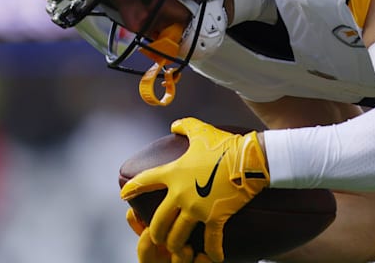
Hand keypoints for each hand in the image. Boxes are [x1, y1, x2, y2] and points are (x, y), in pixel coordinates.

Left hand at [119, 118, 269, 261]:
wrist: (250, 159)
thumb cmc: (227, 144)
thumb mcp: (203, 131)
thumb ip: (185, 126)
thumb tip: (174, 124)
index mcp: (174, 173)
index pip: (145, 182)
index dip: (132, 189)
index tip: (123, 195)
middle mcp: (180, 194)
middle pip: (158, 221)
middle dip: (155, 232)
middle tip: (157, 235)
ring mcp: (196, 208)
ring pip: (177, 235)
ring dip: (176, 244)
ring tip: (178, 248)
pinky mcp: (215, 218)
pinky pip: (210, 241)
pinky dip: (212, 251)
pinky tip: (214, 258)